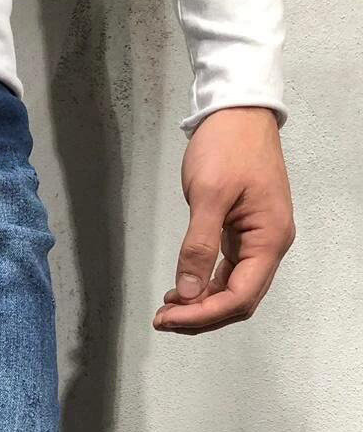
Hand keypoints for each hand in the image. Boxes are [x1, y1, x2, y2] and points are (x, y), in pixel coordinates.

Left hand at [153, 107, 294, 334]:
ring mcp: (258, 240)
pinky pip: (227, 273)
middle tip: (162, 319)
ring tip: (166, 310)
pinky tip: (180, 290)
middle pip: (238, 301)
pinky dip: (203, 287)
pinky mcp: (243, 234)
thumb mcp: (208, 195)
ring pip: (232, 290)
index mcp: (269, 238)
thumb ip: (198, 246)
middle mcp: (269, 244)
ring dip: (201, 305)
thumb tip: (187, 291)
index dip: (204, 314)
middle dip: (201, 315)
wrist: (238, 111)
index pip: (240, 296)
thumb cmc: (229, 145)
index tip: (169, 318)